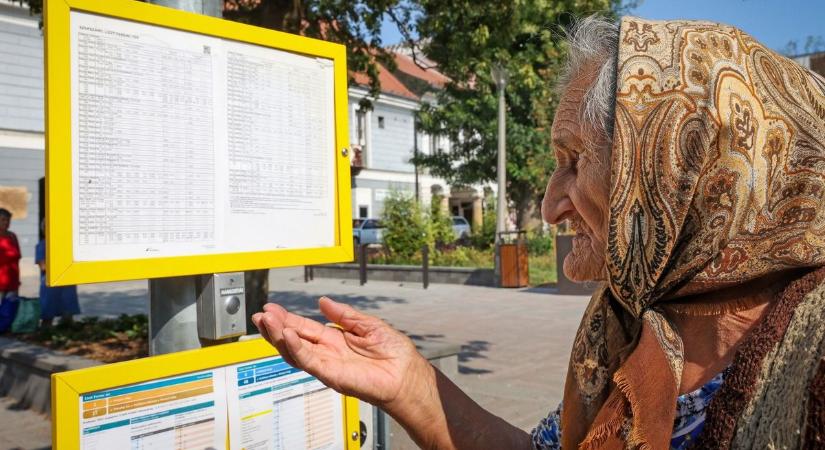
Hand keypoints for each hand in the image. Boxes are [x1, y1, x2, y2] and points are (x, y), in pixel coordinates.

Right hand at [251, 297, 429, 409]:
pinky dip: (296, 349)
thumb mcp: (367, 324)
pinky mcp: (332, 375)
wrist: (407, 374)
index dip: (287, 319)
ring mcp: (328, 365)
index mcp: (335, 339)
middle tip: (261, 315)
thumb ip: (344, 315)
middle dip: (275, 328)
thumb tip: (323, 302)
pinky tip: (287, 335)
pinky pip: (309, 362)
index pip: (304, 328)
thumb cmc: (394, 353)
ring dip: (279, 337)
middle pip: (294, 340)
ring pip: (295, 352)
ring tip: (267, 322)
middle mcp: (328, 353)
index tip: (271, 309)